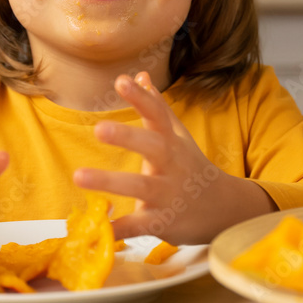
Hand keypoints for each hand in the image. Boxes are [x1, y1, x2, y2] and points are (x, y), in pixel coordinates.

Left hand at [74, 72, 274, 243]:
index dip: (141, 97)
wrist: (224, 210)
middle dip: (127, 138)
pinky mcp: (163, 221)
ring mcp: (168, 194)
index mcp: (172, 142)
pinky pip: (139, 225)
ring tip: (78, 175)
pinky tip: (98, 228)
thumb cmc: (192, 168)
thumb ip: (157, 107)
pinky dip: (119, 228)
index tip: (122, 80)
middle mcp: (172, 165)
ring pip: (141, 187)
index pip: (158, 114)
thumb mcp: (178, 137)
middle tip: (99, 128)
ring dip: (110, 181)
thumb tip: (141, 74)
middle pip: (153, 148)